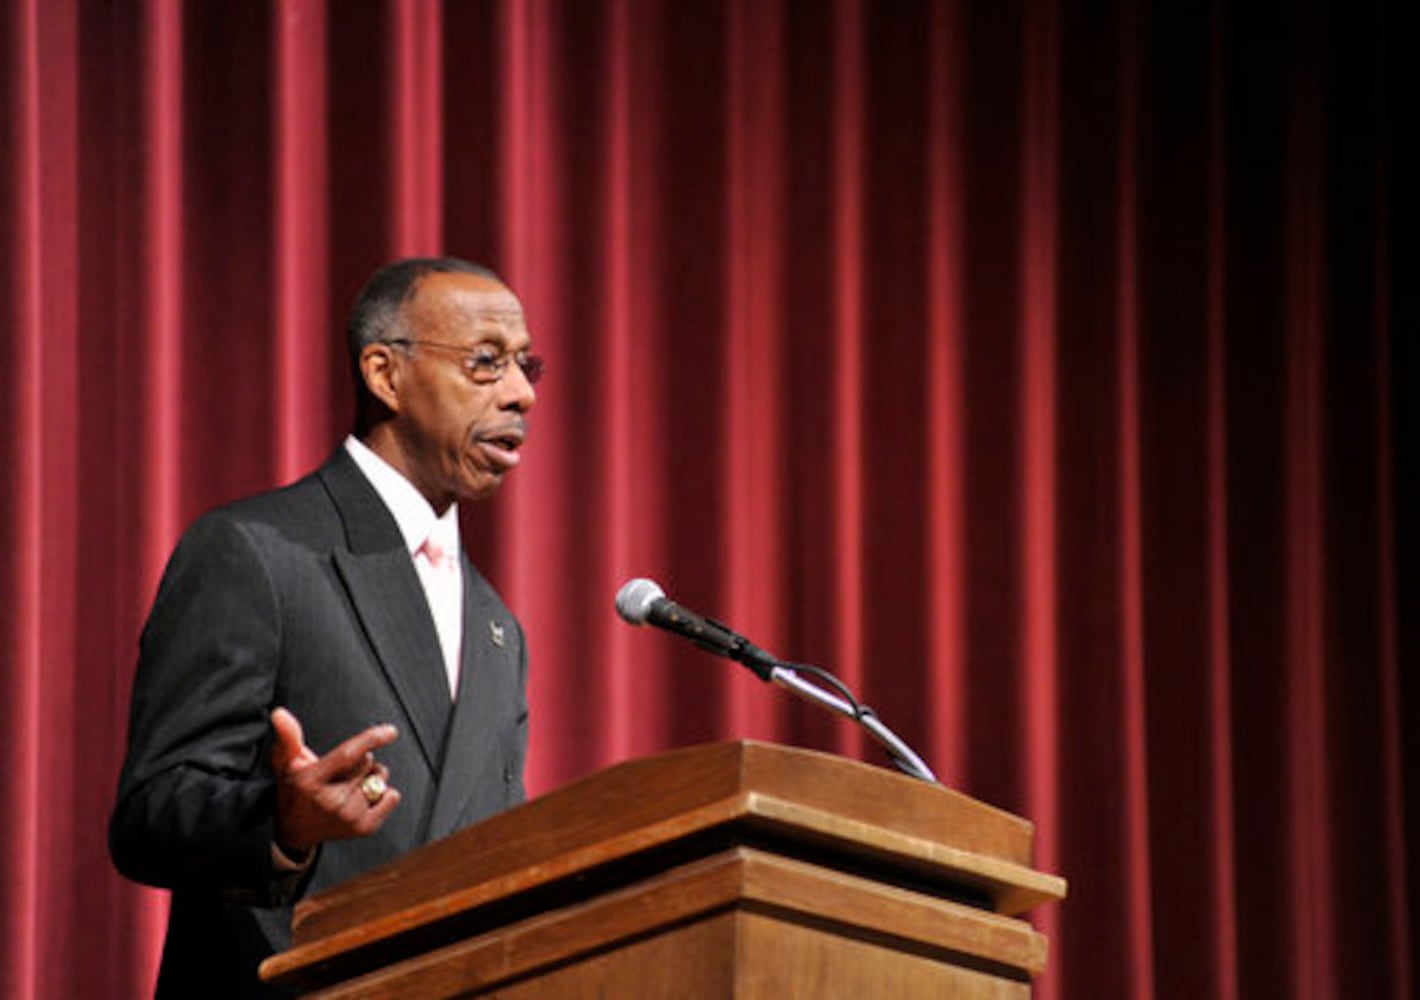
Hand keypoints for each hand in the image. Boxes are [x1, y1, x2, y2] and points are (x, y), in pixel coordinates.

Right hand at [269, 707, 401, 854]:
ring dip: (372, 777)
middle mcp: (331, 801)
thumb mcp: (286, 762)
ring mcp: (348, 816)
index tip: (391, 731)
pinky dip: (385, 793)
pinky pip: (392, 797)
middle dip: (362, 761)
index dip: (371, 739)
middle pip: (368, 763)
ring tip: (350, 787)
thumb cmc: (294, 789)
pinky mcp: (364, 827)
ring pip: (380, 778)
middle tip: (342, 773)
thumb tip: (279, 713)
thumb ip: (288, 735)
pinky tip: (363, 799)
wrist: (294, 831)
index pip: (348, 755)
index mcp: (311, 781)